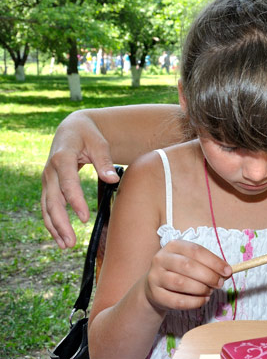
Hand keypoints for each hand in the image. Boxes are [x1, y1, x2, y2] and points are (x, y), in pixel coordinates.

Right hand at [41, 111, 120, 248]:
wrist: (71, 129)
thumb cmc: (88, 135)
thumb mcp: (99, 143)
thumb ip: (105, 161)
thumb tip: (112, 180)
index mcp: (62, 158)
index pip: (67, 184)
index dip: (75, 202)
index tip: (85, 218)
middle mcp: (50, 171)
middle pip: (53, 200)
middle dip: (62, 223)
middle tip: (72, 242)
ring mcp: (47, 179)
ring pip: (47, 207)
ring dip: (55, 227)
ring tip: (66, 245)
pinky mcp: (48, 185)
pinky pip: (47, 206)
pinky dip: (52, 222)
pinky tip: (60, 237)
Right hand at [144, 240, 230, 312]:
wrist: (155, 287)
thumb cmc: (179, 271)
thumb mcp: (192, 261)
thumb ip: (208, 264)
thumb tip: (227, 272)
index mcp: (173, 245)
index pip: (196, 250)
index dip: (214, 262)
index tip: (228, 271)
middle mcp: (161, 259)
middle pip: (187, 266)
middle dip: (208, 276)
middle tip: (220, 284)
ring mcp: (155, 277)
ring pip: (181, 283)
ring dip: (201, 289)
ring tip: (210, 291)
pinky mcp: (155, 295)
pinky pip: (177, 301)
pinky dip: (194, 302)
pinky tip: (203, 300)